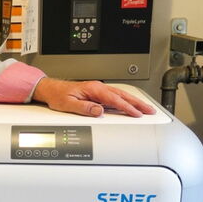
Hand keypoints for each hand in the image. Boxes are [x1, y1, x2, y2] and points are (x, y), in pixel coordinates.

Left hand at [32, 78, 156, 116]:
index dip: (127, 107)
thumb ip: (84, 108)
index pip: (114, 99)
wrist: (52, 90)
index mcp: (93, 89)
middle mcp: (98, 88)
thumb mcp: (68, 104)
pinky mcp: (97, 93)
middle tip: (150, 110)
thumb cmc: (58, 96)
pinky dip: (125, 101)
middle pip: (122, 95)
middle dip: (137, 103)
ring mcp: (98, 90)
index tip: (137, 113)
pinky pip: (115, 97)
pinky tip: (131, 106)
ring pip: (120, 95)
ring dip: (134, 101)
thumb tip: (99, 111)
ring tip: (145, 108)